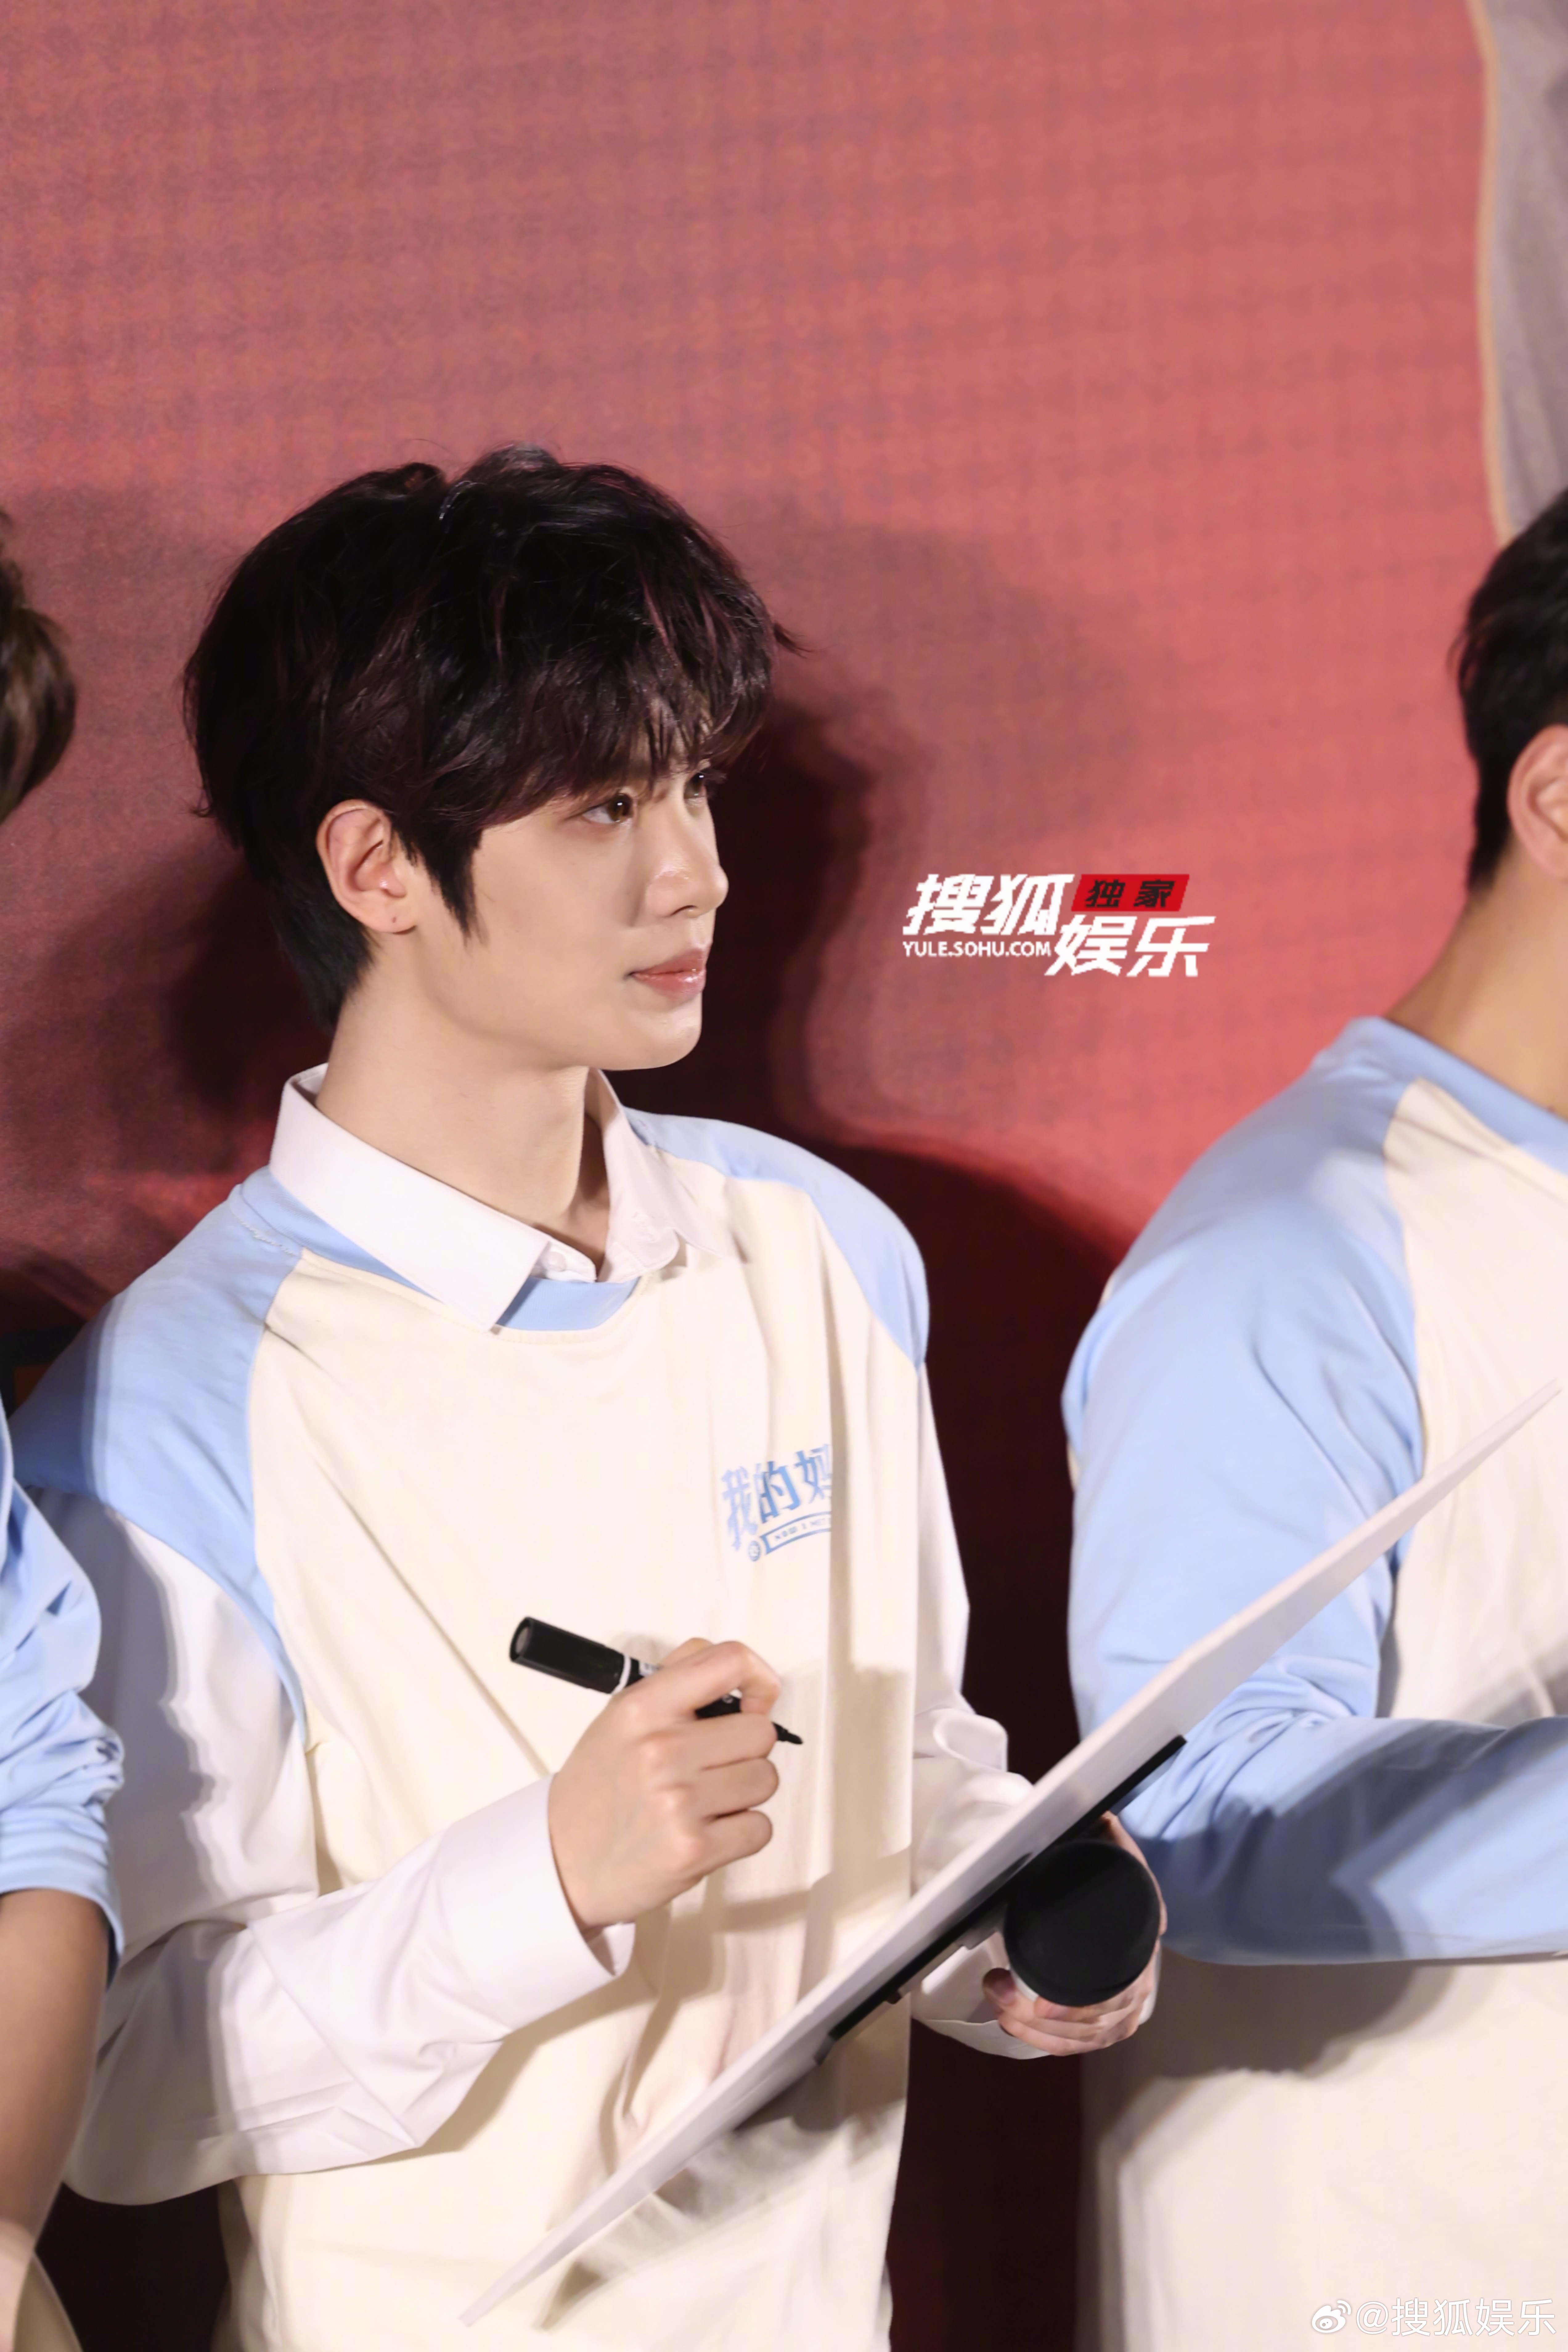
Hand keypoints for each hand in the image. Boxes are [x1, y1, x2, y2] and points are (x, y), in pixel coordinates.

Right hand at [547, 1638, 780, 1932]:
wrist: (564, 1861)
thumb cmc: (600, 1787)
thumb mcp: (622, 1715)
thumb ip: (679, 1682)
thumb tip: (745, 1677)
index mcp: (643, 1707)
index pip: (730, 1662)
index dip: (759, 1680)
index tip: (756, 1702)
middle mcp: (661, 1749)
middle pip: (760, 1732)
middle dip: (745, 1751)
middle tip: (711, 1767)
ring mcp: (678, 1801)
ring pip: (765, 1779)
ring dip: (744, 1793)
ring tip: (704, 1801)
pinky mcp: (693, 1849)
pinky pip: (759, 1828)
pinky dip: (742, 1832)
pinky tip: (707, 1831)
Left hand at [981, 1812, 1165, 2053]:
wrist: (1128, 1899)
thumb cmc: (1114, 1879)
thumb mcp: (1116, 1857)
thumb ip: (1109, 1842)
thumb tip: (1098, 1822)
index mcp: (1140, 1949)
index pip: (1116, 1995)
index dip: (1077, 2007)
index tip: (1041, 2003)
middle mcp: (1136, 1986)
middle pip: (1089, 2022)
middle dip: (1037, 2016)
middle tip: (996, 1988)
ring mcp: (1123, 2008)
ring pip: (1079, 2037)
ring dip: (1032, 2029)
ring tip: (996, 2001)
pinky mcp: (1105, 2021)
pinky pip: (1077, 2042)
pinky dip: (1044, 2040)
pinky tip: (1012, 2024)